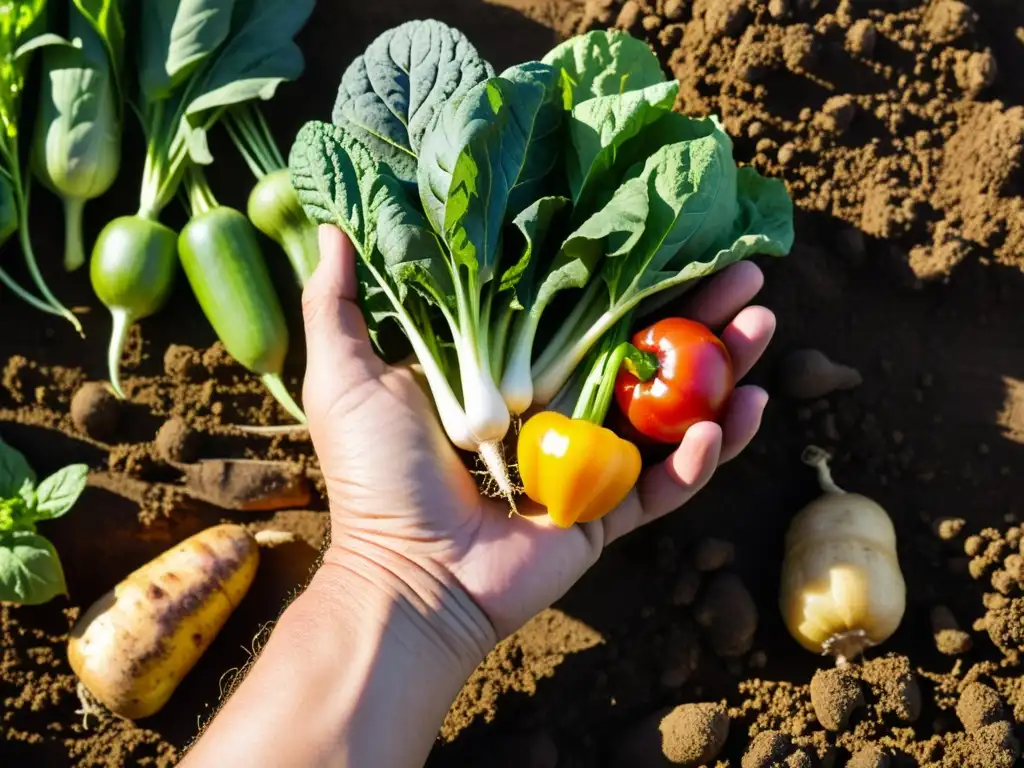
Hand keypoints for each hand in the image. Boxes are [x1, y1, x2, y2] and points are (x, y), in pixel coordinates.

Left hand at [303, 225, 774, 647]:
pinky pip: (666, 486)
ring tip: (766, 327)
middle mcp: (557, 412)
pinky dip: (702, 457)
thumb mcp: (348, 377)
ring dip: (724, 372)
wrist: (406, 577)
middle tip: (749, 272)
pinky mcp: (606, 515)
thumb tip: (329, 228)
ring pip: (670, 411)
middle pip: (642, 353)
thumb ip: (339, 305)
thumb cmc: (376, 476)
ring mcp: (588, 465)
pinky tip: (735, 416)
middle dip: (700, 312)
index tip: (666, 229)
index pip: (581, 310)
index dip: (624, 272)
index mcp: (512, 373)